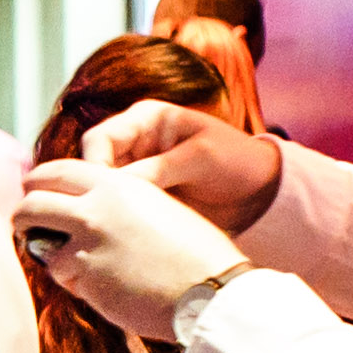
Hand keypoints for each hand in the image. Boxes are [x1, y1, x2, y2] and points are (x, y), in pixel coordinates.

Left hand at [15, 160, 248, 341]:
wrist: (213, 291)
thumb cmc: (199, 253)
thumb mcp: (160, 207)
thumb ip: (122, 202)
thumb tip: (93, 209)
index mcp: (117, 184)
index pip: (57, 171)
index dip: (40, 182)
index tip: (35, 191)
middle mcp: (95, 209)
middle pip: (33, 204)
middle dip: (23, 214)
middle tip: (23, 223)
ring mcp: (85, 246)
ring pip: (41, 245)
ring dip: (45, 252)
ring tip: (58, 259)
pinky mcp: (85, 280)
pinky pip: (62, 278)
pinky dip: (70, 281)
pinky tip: (94, 285)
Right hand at [76, 101, 285, 232]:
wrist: (260, 190)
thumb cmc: (236, 160)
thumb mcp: (200, 157)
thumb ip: (159, 168)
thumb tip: (116, 185)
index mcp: (146, 119)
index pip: (99, 138)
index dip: (93, 165)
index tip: (102, 193)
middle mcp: (134, 142)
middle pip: (92, 163)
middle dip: (92, 188)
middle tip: (101, 216)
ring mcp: (136, 169)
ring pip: (98, 187)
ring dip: (101, 205)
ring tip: (111, 227)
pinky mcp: (142, 194)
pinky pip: (115, 204)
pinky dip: (114, 217)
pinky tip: (120, 233)